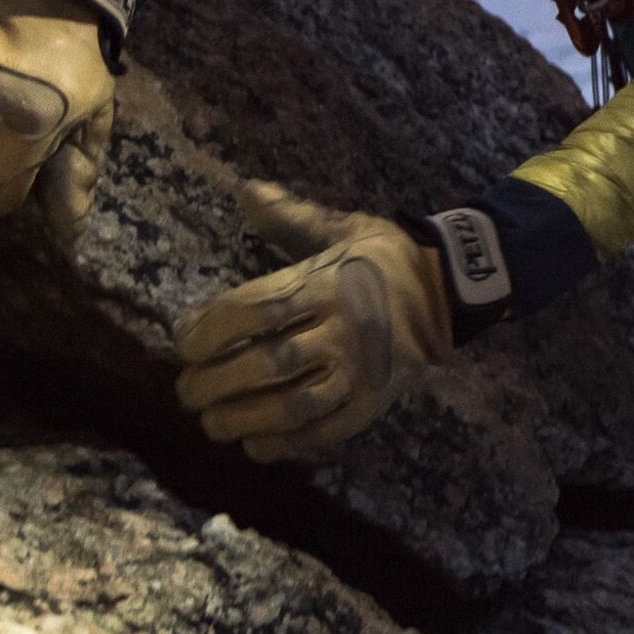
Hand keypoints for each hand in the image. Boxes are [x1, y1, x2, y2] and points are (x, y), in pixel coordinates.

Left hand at [172, 181, 456, 462]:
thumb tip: (243, 188)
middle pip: (266, 363)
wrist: (449, 289)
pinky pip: (325, 431)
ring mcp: (359, 370)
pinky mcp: (373, 402)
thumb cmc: (383, 257)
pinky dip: (285, 444)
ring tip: (212, 422)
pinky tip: (255, 444)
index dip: (211, 329)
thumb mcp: (340, 227)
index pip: (256, 309)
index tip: (184, 342)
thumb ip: (289, 215)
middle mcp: (341, 328)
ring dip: (242, 419)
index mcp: (327, 282)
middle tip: (187, 389)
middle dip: (215, 382)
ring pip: (292, 406)